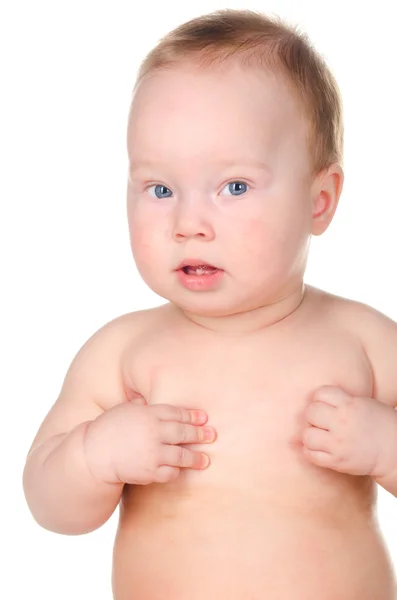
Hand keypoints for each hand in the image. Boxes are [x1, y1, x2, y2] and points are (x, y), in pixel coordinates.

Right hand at [83, 402, 216, 484]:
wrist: (92, 454)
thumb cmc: (108, 429)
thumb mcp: (124, 410)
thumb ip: (141, 407)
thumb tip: (149, 398)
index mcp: (147, 414)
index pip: (175, 413)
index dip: (192, 415)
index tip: (203, 418)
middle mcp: (152, 432)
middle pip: (182, 432)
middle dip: (199, 434)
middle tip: (212, 436)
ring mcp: (152, 453)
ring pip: (180, 455)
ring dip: (195, 458)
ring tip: (205, 460)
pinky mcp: (149, 472)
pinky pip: (169, 472)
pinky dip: (175, 471)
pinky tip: (180, 471)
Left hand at [301, 385, 396, 476]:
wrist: (394, 452)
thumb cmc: (379, 424)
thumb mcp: (363, 404)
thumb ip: (342, 400)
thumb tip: (318, 399)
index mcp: (350, 405)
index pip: (321, 393)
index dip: (320, 398)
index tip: (326, 405)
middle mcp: (342, 423)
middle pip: (311, 412)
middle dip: (314, 415)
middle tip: (322, 421)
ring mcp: (338, 444)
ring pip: (307, 435)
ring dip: (311, 435)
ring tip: (320, 436)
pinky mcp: (336, 462)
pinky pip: (310, 455)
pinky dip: (311, 451)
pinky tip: (320, 448)